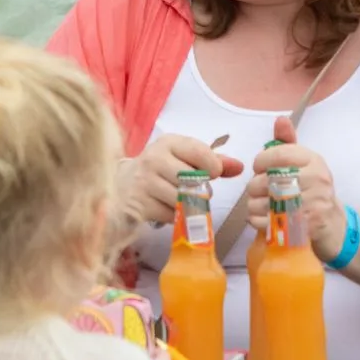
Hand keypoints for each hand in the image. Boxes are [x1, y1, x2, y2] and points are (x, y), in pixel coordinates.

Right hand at [118, 135, 242, 226]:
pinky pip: (171, 215)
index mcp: (168, 143)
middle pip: (192, 179)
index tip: (212, 174)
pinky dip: (175, 216)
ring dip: (187, 204)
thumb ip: (212, 161)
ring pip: (182, 198)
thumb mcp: (182, 159)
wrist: (121, 186)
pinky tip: (166, 208)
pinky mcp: (140, 204)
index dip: (213, 167)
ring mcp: (145, 182)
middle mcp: (154, 159)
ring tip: (179, 199)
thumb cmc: (159, 170)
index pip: (200, 152)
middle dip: (199, 189)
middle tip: (193, 190)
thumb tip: (239, 167)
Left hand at [246, 116, 347, 261]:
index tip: (258, 168)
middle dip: (254, 185)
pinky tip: (263, 218)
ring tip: (260, 204)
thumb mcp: (304, 163)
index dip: (260, 161)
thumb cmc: (312, 189)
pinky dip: (258, 221)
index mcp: (314, 160)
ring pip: (264, 202)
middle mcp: (316, 179)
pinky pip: (267, 222)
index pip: (278, 154)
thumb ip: (287, 143)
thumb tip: (280, 119)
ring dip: (254, 205)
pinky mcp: (304, 226)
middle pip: (267, 179)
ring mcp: (312, 204)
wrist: (333, 223)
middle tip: (258, 189)